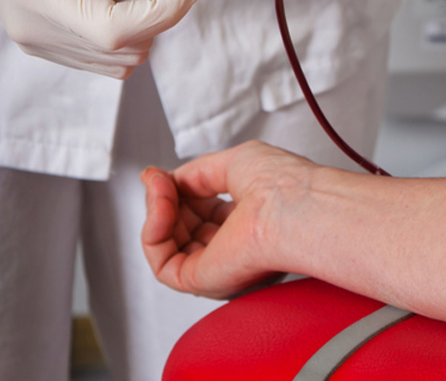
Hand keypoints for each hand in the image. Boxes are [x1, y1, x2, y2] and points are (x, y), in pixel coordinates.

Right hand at [0, 0, 203, 77]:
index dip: (165, 11)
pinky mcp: (45, 42)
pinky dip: (124, 28)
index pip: (117, 31)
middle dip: (159, 13)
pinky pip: (103, 55)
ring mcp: (39, 42)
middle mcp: (36, 32)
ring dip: (143, 22)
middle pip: (123, 49)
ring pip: (119, 59)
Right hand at [141, 141, 317, 298]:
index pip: (204, 211)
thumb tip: (165, 179)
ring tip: (160, 189)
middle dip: (165, 199)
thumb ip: (196, 174)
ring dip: (157, 211)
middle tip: (160, 180)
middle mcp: (237, 248)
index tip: (162, 175)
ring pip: (168, 244)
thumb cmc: (283, 185)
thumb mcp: (234, 163)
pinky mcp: (203, 282)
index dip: (180, 191)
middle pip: (183, 228)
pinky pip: (161, 263)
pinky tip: (160, 209)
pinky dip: (153, 232)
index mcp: (252, 223)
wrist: (291, 208)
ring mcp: (220, 266)